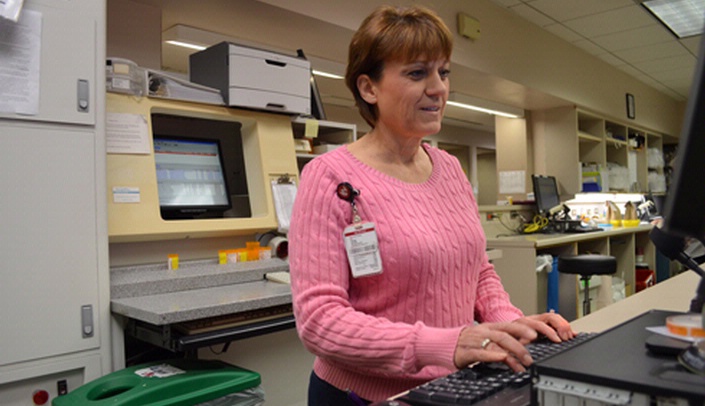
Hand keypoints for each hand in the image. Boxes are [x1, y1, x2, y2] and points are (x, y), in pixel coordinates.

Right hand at [453, 312, 575, 372]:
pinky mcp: (468, 351)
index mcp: (491, 327)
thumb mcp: (488, 338)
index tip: (541, 335)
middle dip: (522, 341)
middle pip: (507, 332)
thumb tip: (525, 346)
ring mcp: (477, 340)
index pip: (512, 324)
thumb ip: (505, 341)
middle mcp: (485, 331)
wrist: (445, 344)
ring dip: (513, 351)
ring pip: (497, 342)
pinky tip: (502, 358)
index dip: (527, 329)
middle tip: (534, 352)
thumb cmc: (469, 342)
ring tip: (523, 362)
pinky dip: (493, 355)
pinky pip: (481, 352)